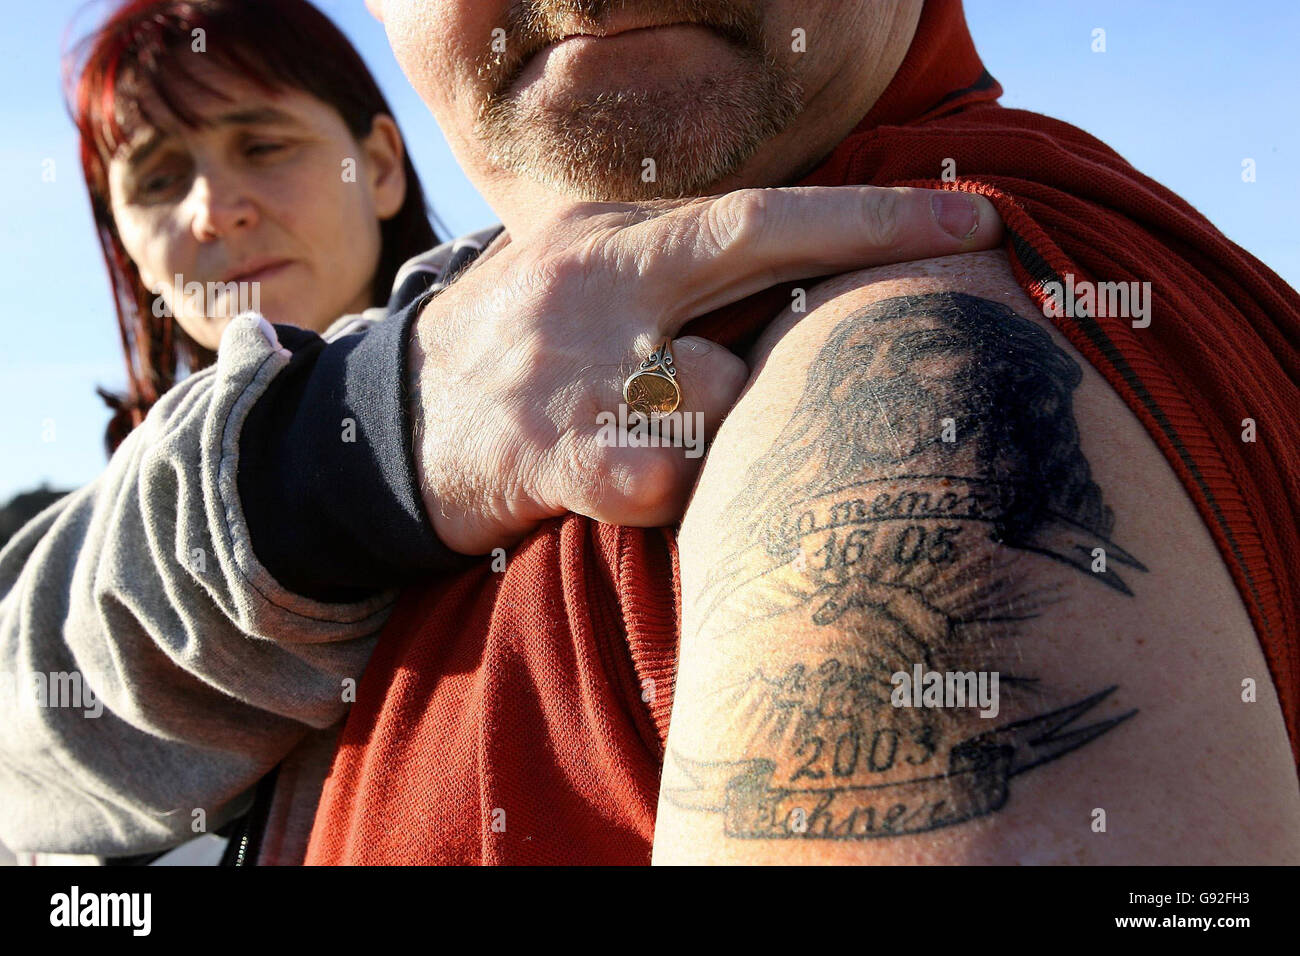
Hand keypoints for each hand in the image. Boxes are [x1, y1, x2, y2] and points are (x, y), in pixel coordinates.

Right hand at [408, 186, 1002, 553]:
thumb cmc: (518, 357)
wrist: (383, 429)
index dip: (868, 213)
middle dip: (867, 247)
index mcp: (612, 241)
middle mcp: (597, 284)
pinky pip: (664, 476)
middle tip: (974, 248)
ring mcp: (572, 365)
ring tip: (679, 439)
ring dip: (732, 421)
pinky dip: (677, 487)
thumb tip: (797, 277)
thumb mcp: (583, 285)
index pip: (755, 212)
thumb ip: (673, 276)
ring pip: (719, 386)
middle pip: (751, 250)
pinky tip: (638, 487)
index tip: (972, 214)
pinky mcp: (551, 452)